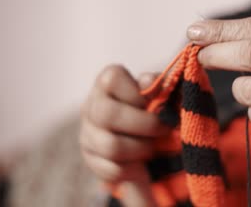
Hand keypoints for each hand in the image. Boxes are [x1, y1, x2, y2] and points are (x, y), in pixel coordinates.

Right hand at [80, 65, 166, 205]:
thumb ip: (159, 86)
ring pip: (111, 146)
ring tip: (152, 147)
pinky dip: (133, 169)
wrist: (147, 138)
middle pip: (108, 114)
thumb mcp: (162, 94)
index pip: (112, 80)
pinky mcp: (91, 159)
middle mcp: (92, 105)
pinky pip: (111, 169)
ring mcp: (87, 133)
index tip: (155, 104)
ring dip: (140, 149)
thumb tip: (149, 80)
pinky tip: (142, 162)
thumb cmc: (156, 108)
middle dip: (144, 125)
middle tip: (163, 130)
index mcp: (107, 83)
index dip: (136, 94)